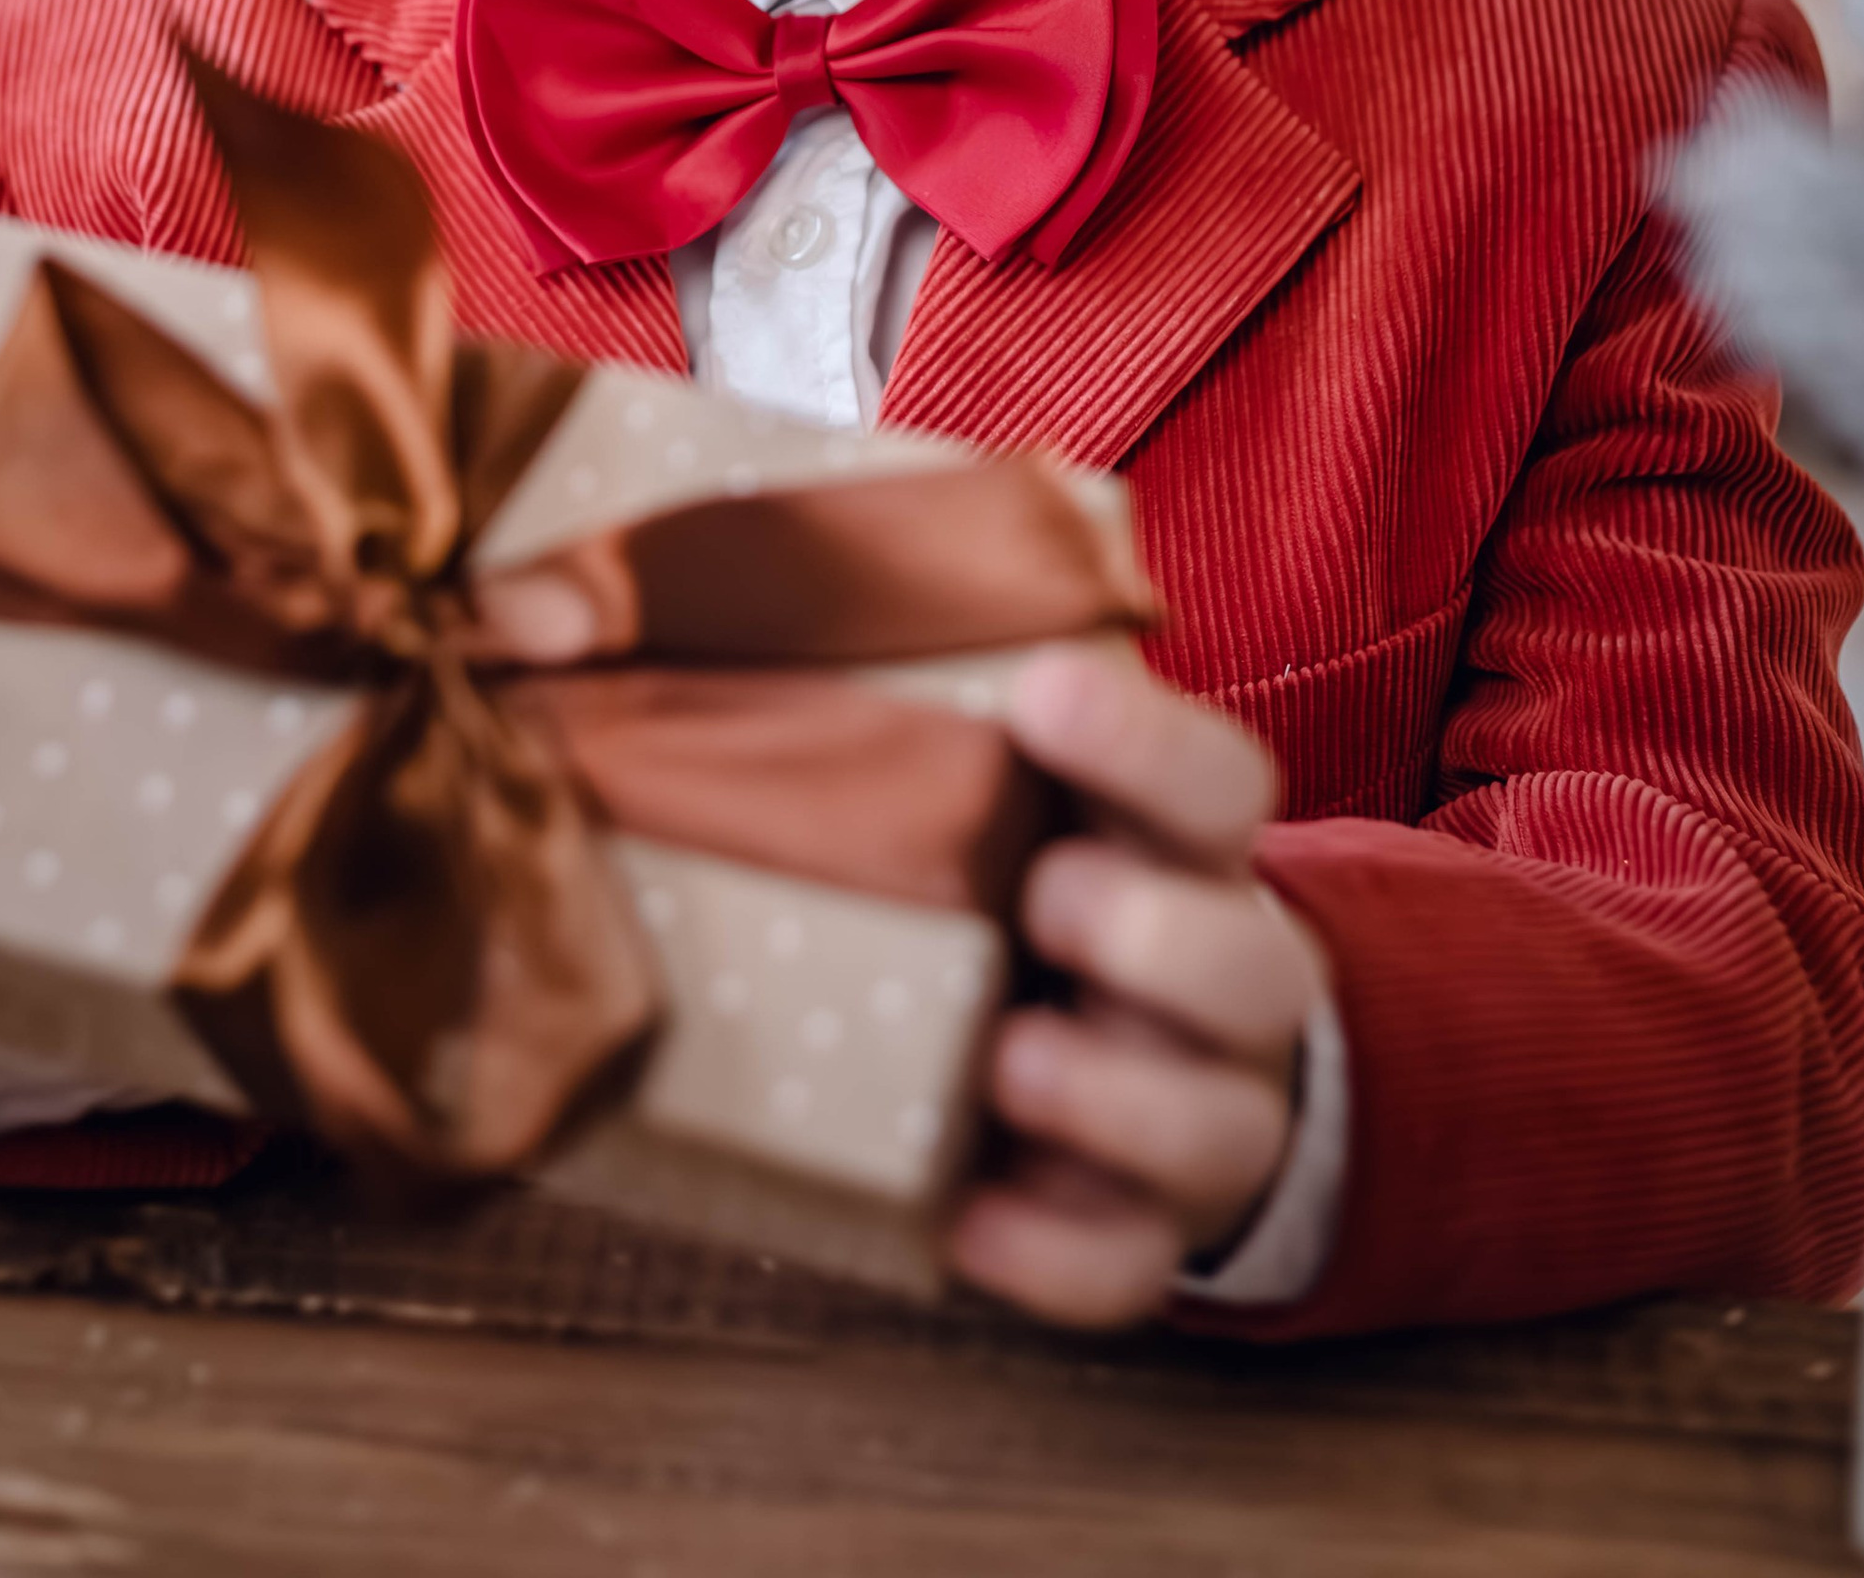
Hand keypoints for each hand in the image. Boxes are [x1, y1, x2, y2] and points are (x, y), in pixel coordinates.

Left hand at [949, 639, 1321, 1329]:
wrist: (1157, 1041)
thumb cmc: (1037, 869)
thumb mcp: (1012, 781)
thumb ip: (911, 701)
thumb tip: (614, 598)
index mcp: (1182, 845)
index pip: (1217, 780)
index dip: (1145, 738)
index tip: (1043, 689)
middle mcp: (1220, 975)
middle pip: (1249, 962)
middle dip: (1153, 930)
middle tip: (1048, 893)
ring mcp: (1200, 1113)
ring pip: (1216, 1126)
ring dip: (1116, 1094)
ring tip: (1007, 1060)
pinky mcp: (1147, 1232)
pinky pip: (1130, 1266)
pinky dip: (1058, 1254)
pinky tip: (969, 1223)